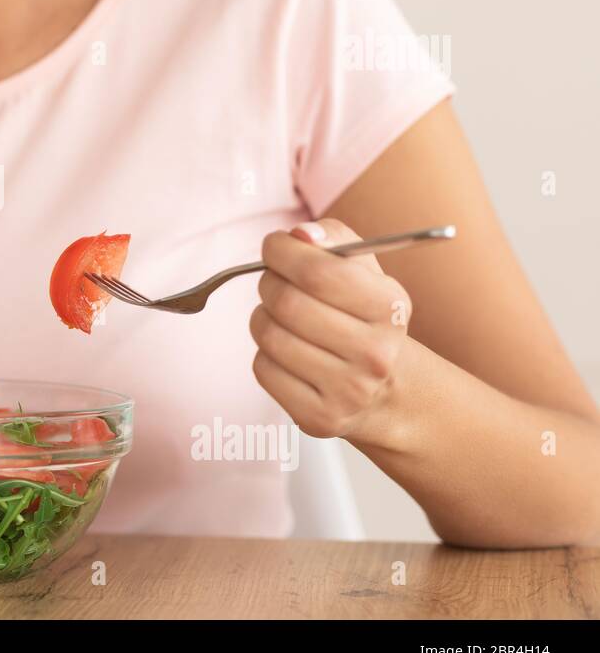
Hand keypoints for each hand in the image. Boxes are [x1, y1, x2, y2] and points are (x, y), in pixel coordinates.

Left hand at [248, 218, 412, 440]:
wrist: (385, 390)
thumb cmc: (363, 315)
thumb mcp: (364, 270)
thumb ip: (333, 238)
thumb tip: (300, 234)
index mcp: (390, 308)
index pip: (319, 272)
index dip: (283, 252)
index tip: (274, 246)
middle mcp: (375, 354)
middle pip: (288, 303)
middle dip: (269, 283)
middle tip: (275, 281)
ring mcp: (348, 391)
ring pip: (269, 335)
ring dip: (263, 316)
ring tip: (283, 317)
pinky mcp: (319, 418)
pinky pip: (262, 368)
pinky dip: (265, 352)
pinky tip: (288, 351)